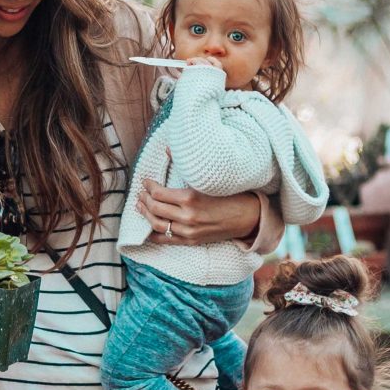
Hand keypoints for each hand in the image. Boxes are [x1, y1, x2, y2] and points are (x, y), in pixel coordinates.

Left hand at [136, 176, 263, 247]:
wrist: (248, 217)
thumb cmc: (231, 194)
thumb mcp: (209, 179)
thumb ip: (185, 166)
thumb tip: (169, 149)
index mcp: (190, 198)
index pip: (159, 193)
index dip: (148, 186)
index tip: (145, 181)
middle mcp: (187, 217)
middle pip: (155, 209)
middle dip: (144, 199)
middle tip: (140, 193)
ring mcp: (189, 231)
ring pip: (157, 225)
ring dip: (145, 215)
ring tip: (140, 206)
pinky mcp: (191, 241)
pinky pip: (166, 240)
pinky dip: (154, 234)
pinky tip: (147, 228)